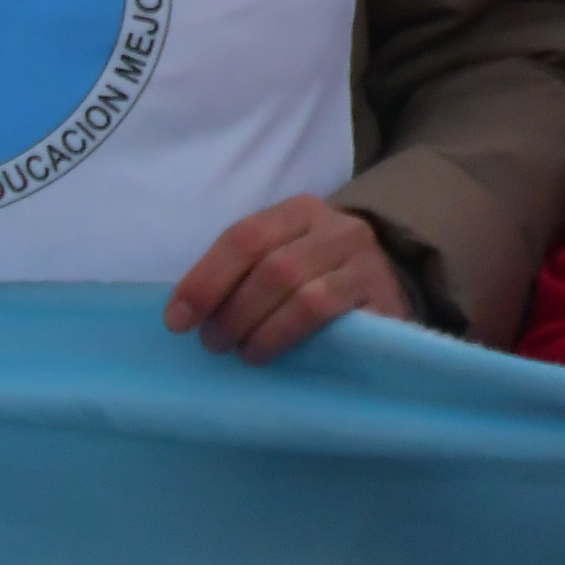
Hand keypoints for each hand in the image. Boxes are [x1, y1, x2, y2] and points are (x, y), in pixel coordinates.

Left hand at [165, 196, 415, 362]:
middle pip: (269, 266)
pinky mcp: (382, 294)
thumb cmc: (316, 283)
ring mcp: (363, 259)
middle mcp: (336, 227)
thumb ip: (241, 274)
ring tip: (241, 351)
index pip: (244, 236)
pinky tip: (269, 352)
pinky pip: (324, 312)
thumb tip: (184, 310)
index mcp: (300, 211)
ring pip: (296, 290)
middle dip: (231, 311)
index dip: (204, 280)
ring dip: (256, 328)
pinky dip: (284, 335)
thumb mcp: (279, 261)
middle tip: (213, 342)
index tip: (177, 320)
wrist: (387, 293)